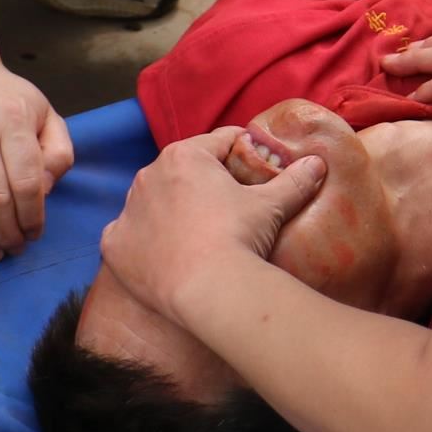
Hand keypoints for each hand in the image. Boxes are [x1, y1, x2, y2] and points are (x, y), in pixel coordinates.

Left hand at [100, 130, 328, 325]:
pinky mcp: (114, 246)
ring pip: (153, 202)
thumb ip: (293, 180)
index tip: (253, 166)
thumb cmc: (239, 236)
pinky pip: (130, 238)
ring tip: (197, 235)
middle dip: (202, 183)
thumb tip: (317, 163)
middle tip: (228, 207)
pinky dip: (145, 244)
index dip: (241, 152)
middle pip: (182, 172)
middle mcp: (148, 175)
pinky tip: (165, 257)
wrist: (208, 289)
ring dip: (170, 211)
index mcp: (184, 155)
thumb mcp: (272, 205)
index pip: (219, 143)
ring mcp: (128, 211)